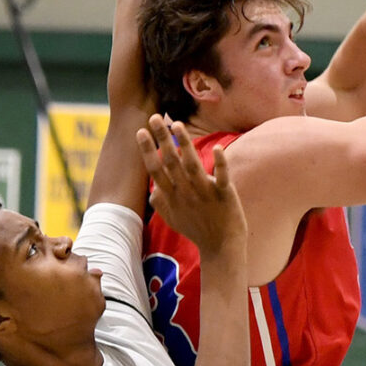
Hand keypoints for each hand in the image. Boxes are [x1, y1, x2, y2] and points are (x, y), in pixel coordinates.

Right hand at [137, 114, 245, 258]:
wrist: (222, 248)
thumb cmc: (197, 230)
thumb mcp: (173, 220)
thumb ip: (161, 204)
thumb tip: (152, 192)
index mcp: (172, 196)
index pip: (156, 170)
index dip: (147, 150)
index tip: (140, 131)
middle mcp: (185, 193)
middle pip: (171, 162)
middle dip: (162, 139)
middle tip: (154, 117)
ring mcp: (205, 193)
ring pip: (192, 165)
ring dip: (184, 144)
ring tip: (178, 124)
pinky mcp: (224, 195)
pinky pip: (222, 177)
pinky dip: (220, 163)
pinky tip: (217, 148)